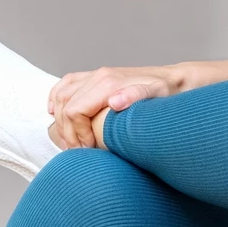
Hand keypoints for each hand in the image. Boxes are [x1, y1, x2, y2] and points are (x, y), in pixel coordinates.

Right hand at [45, 66, 179, 149]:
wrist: (173, 82)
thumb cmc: (165, 95)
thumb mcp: (155, 95)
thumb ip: (135, 96)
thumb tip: (113, 102)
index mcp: (108, 84)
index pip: (75, 111)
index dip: (77, 134)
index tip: (88, 149)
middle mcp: (98, 77)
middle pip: (65, 106)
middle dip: (68, 132)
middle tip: (78, 151)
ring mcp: (95, 75)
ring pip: (61, 95)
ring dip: (60, 119)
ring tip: (71, 141)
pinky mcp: (95, 77)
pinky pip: (65, 85)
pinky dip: (55, 98)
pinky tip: (54, 112)